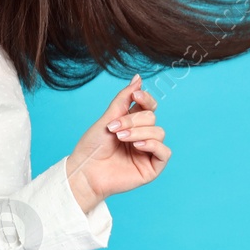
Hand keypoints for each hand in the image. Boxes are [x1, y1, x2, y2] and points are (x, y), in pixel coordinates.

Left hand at [65, 74, 170, 206]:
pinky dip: (152, 145)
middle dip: (133, 120)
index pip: (149, 106)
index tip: (135, 96)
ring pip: (158, 132)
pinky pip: (164, 152)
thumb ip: (124, 99)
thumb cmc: (92, 146)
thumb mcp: (108, 118)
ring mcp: (148, 152)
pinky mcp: (152, 167)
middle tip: (114, 128)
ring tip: (121, 138)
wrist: (85, 170)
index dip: (145, 99)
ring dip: (139, 132)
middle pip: (151, 118)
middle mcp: (142, 136)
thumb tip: (138, 78)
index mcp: (132, 124)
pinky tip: (137, 146)